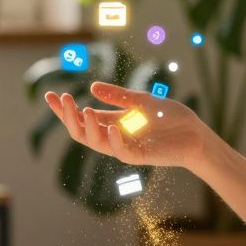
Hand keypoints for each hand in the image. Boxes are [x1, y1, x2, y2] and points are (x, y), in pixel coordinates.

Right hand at [43, 82, 212, 169]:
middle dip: (68, 117)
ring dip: (88, 128)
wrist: (196, 134)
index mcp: (113, 123)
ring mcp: (126, 147)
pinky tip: (111, 127)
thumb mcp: (141, 100)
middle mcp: (115, 137)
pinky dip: (115, 140)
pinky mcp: (141, 156)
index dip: (65, 109)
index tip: (49, 95)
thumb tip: (91, 89)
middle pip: (82, 131)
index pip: (82, 117)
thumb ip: (118, 96)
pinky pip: (122, 152)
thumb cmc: (171, 118)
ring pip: (97, 143)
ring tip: (84, 110)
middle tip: (60, 99)